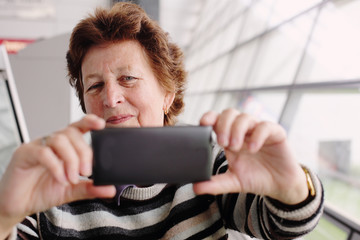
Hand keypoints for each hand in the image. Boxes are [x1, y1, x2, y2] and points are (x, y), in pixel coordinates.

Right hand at [0, 114, 115, 236]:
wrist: (18, 205)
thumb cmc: (41, 192)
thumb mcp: (71, 191)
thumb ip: (89, 188)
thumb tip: (109, 189)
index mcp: (64, 146)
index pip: (78, 127)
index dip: (89, 122)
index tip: (101, 125)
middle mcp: (50, 142)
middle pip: (71, 133)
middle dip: (83, 152)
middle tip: (86, 172)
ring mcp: (37, 146)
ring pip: (59, 140)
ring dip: (71, 159)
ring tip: (72, 178)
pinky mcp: (24, 154)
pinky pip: (43, 152)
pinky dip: (56, 166)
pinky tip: (60, 179)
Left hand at [193, 109, 307, 204]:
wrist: (280, 186)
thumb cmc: (256, 178)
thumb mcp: (233, 181)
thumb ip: (215, 183)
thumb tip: (196, 187)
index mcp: (229, 138)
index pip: (217, 119)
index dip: (209, 117)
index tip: (203, 124)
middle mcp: (243, 131)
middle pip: (229, 113)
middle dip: (223, 125)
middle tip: (222, 143)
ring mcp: (258, 130)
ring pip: (245, 117)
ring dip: (237, 130)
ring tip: (236, 147)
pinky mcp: (275, 133)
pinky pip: (265, 126)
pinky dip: (257, 135)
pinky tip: (253, 148)